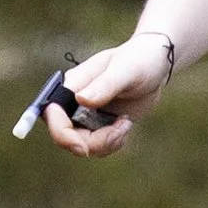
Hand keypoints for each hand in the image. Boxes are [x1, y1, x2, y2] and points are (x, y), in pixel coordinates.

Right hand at [45, 33, 170, 156]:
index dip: (62, 134)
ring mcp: (86, 115)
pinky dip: (112, 142)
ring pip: (83, 144)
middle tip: (118, 132)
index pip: (53, 114)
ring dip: (106, 142)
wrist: (154, 66)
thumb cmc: (137, 60)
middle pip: (66, 135)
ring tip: (126, 124)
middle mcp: (73, 102)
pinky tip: (126, 124)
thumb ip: (104, 85)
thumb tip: (81, 100)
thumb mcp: (125, 70)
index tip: (83, 147)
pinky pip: (98, 146)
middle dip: (91, 143)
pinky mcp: (100, 125)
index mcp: (72, 85)